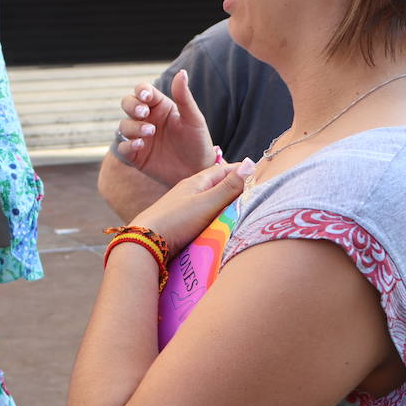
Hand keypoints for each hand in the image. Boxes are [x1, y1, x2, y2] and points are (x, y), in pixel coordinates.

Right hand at [115, 69, 217, 187]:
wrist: (197, 172)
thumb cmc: (198, 143)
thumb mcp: (194, 119)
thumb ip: (184, 97)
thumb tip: (181, 72)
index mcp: (160, 106)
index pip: (143, 91)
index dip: (141, 91)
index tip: (147, 97)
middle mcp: (147, 119)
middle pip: (127, 104)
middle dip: (132, 106)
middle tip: (143, 113)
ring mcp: (139, 137)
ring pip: (123, 125)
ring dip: (133, 126)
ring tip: (150, 132)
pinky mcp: (135, 155)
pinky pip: (122, 147)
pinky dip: (127, 144)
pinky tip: (140, 145)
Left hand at [129, 159, 253, 258]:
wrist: (146, 242)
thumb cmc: (176, 220)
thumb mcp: (207, 202)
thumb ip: (229, 187)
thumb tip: (250, 162)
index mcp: (196, 182)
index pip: (222, 170)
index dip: (240, 171)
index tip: (259, 173)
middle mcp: (190, 193)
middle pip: (218, 186)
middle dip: (236, 188)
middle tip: (257, 193)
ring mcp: (185, 209)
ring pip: (212, 203)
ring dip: (227, 205)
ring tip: (245, 211)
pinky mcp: (182, 225)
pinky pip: (205, 218)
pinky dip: (217, 219)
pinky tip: (223, 226)